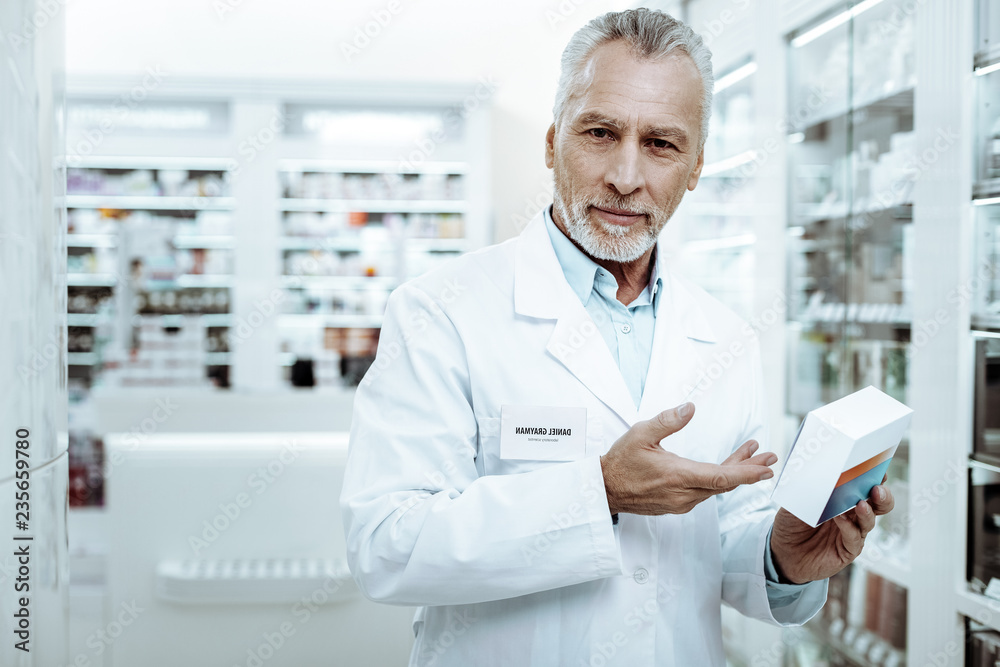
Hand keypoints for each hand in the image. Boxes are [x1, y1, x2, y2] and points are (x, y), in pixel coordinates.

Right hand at [599, 402, 776, 515]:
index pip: (721, 477)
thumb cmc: (621, 461)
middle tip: (769, 458)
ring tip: (749, 454)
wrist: (605, 489)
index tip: (766, 468)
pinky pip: (704, 492)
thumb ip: (667, 421)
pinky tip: (723, 468)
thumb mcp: (641, 434)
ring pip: (715, 488)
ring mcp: (681, 502)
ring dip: (734, 472)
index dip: (747, 473)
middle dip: (749, 469)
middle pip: (725, 483)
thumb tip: (690, 408)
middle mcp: (683, 494)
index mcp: (678, 476)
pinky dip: (718, 479)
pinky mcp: (677, 504)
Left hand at [769, 475, 894, 583]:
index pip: (864, 485)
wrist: (782, 552)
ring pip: (869, 521)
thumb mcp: (796, 501)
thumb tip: (816, 472)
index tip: (877, 468)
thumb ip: (809, 489)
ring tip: (860, 504)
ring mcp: (852, 533)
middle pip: (878, 504)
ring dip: (867, 511)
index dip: (874, 476)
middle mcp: (852, 515)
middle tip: (877, 489)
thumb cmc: (791, 523)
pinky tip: (841, 519)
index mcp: (843, 498)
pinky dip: (849, 528)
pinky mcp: (847, 550)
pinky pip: (854, 538)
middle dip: (882, 495)